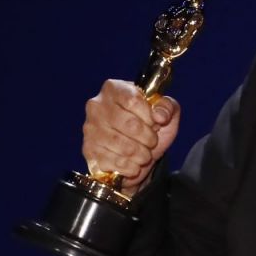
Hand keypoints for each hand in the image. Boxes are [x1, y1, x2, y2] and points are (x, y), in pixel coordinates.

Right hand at [82, 79, 179, 195]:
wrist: (137, 151)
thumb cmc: (149, 126)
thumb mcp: (165, 112)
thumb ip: (167, 107)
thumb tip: (160, 115)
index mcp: (115, 88)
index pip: (133, 101)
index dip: (149, 116)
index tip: (156, 123)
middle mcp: (97, 106)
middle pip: (130, 125)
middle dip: (148, 138)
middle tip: (152, 142)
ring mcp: (90, 129)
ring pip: (123, 146)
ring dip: (141, 155)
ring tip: (145, 154)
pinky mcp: (89, 150)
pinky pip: (114, 162)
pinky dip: (130, 167)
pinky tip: (134, 164)